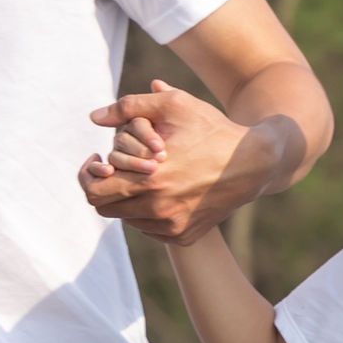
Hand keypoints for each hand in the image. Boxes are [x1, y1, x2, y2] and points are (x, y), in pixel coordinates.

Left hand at [81, 79, 269, 244]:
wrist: (253, 163)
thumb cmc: (212, 129)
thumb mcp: (174, 106)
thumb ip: (129, 107)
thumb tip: (95, 117)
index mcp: (150, 179)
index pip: (93, 192)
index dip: (88, 176)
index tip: (99, 162)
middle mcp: (159, 209)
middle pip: (105, 209)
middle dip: (106, 187)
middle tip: (116, 170)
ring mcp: (172, 226)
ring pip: (127, 219)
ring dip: (128, 200)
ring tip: (144, 177)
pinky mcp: (184, 236)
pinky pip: (149, 229)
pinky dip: (148, 213)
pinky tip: (163, 192)